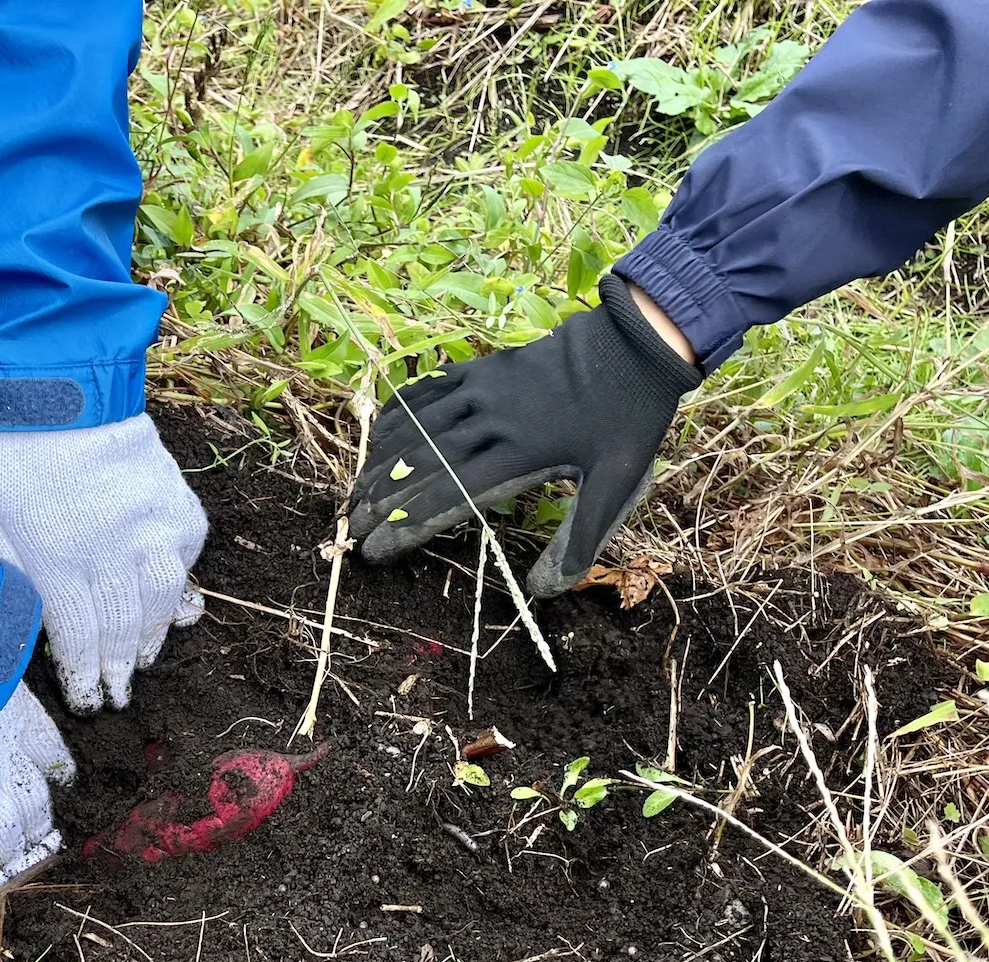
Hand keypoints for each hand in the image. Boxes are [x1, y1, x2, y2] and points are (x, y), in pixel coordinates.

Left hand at [0, 415, 207, 711]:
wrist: (48, 378)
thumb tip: (21, 627)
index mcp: (57, 562)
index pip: (79, 641)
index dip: (85, 678)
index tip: (88, 703)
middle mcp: (112, 551)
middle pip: (123, 630)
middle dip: (120, 671)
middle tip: (119, 698)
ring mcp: (151, 525)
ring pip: (160, 602)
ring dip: (153, 639)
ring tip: (145, 662)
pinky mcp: (174, 500)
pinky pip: (184, 556)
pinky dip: (179, 584)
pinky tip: (172, 604)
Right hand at [348, 273, 700, 595]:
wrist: (638, 342)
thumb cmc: (630, 418)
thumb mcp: (618, 484)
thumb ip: (580, 537)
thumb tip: (545, 592)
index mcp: (522, 453)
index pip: (450, 496)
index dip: (408, 525)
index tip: (377, 549)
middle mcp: (493, 420)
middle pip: (422, 464)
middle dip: (380, 499)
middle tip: (350, 529)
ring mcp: (484, 389)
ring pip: (417, 428)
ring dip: (381, 461)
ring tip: (355, 491)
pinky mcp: (483, 367)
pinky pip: (427, 390)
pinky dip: (399, 413)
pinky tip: (380, 434)